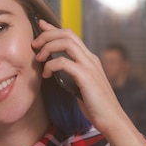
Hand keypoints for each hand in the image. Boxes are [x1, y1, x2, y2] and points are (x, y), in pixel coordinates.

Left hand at [31, 19, 132, 134]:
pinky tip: (45, 75)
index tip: (40, 25)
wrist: (111, 119)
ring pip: (66, 42)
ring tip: (38, 58)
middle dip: (47, 34)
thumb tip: (57, 70)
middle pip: (67, 34)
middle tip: (34, 45)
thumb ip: (73, 75)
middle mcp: (90, 58)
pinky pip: (64, 62)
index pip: (71, 35)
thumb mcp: (82, 85)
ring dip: (48, 47)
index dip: (54, 28)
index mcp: (89, 59)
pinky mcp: (86, 76)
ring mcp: (89, 66)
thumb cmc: (96, 106)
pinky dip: (51, 65)